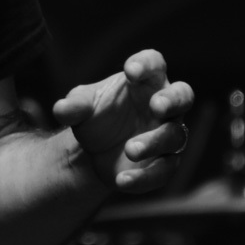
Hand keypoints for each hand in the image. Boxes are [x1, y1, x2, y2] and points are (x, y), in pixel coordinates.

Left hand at [52, 48, 193, 192]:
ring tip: (130, 149)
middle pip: (183, 96)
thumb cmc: (95, 115)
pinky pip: (164, 170)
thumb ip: (74, 105)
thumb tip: (61, 109)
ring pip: (174, 136)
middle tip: (157, 106)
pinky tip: (121, 180)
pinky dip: (144, 177)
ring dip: (154, 143)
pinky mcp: (164, 163)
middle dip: (173, 100)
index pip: (154, 64)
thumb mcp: (80, 106)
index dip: (146, 64)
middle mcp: (163, 106)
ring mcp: (167, 134)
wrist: (92, 150)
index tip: (130, 71)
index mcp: (146, 81)